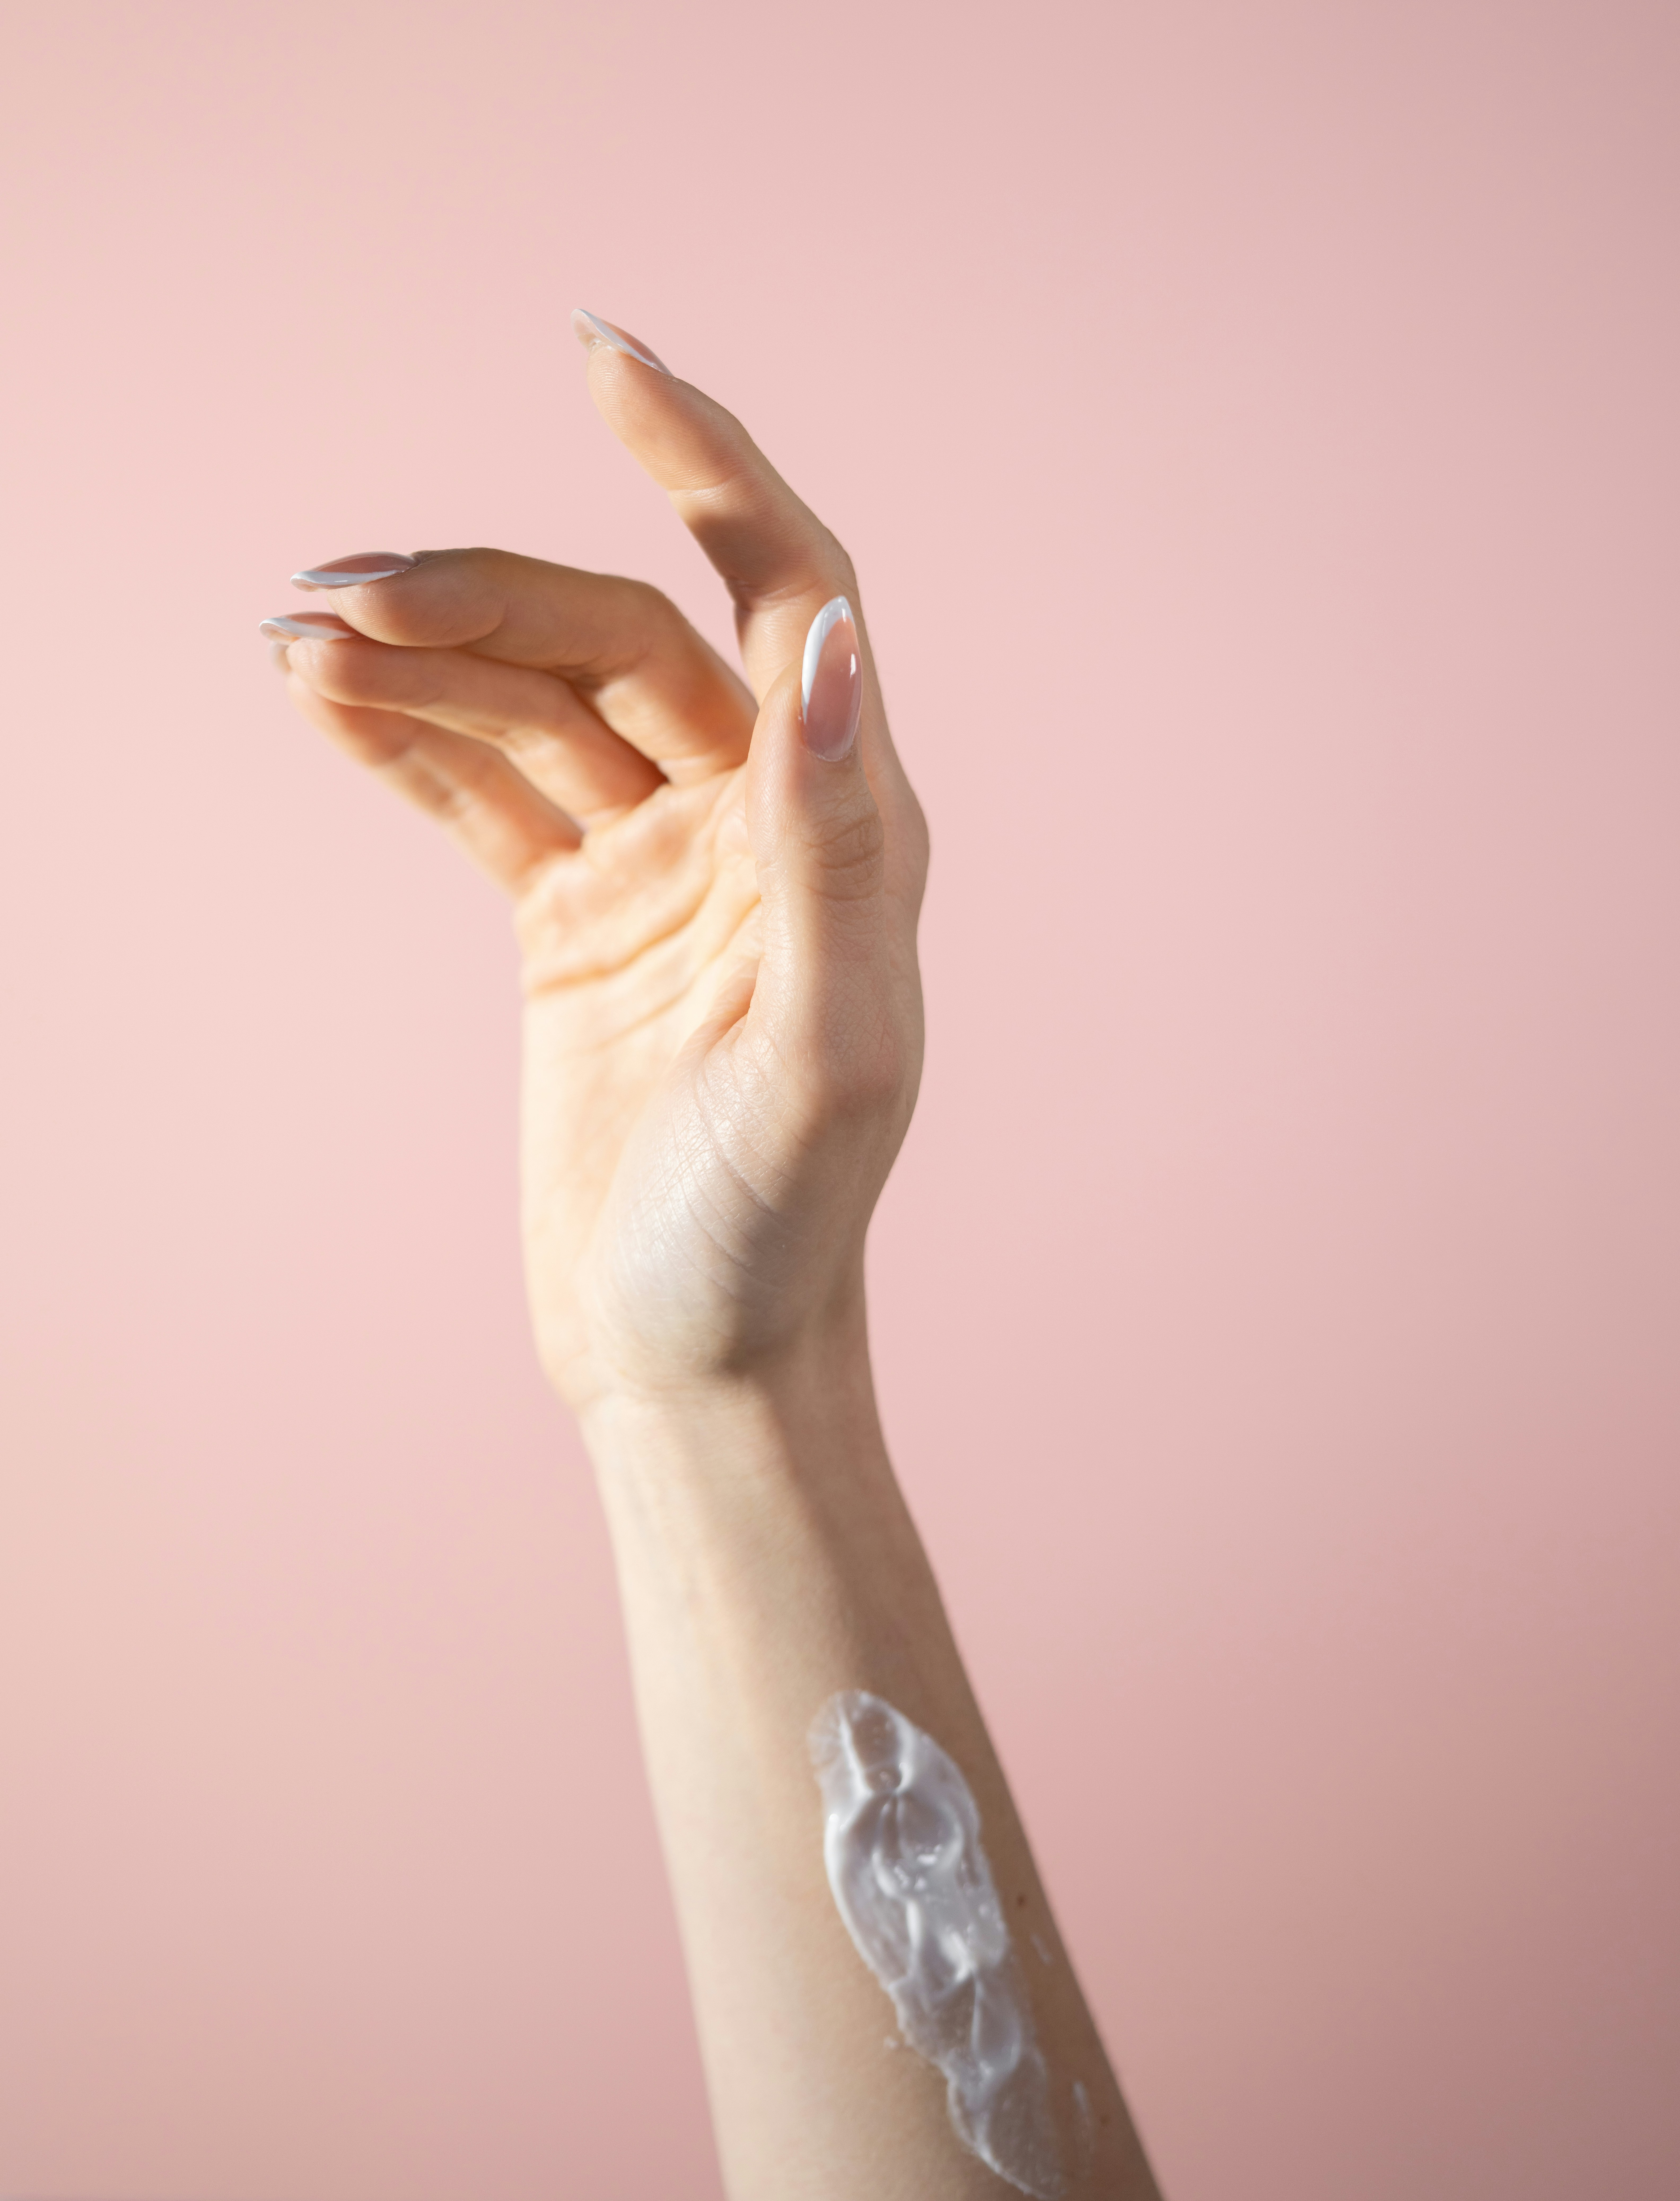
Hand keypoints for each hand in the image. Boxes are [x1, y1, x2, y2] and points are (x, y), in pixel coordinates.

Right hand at [269, 318, 927, 1412]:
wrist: (693, 1345)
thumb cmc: (775, 1229)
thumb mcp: (828, 1052)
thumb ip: (835, 847)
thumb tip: (832, 641)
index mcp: (841, 826)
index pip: (780, 586)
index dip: (703, 464)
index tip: (603, 358)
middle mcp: (754, 819)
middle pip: (610, 641)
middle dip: (481, 599)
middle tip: (343, 595)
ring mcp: (654, 861)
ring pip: (531, 705)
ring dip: (422, 657)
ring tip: (300, 630)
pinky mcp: (572, 914)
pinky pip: (482, 790)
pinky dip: (406, 738)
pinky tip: (322, 689)